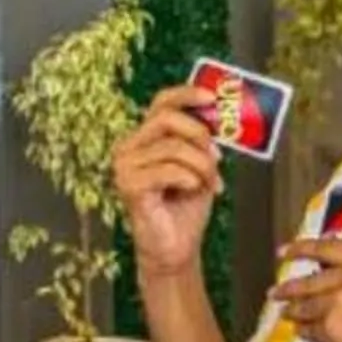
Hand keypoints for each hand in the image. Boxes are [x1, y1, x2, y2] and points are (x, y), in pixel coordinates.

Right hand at [114, 87, 224, 279]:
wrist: (176, 247)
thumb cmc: (185, 207)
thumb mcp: (199, 165)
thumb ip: (201, 140)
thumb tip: (216, 115)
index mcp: (143, 138)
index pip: (161, 103)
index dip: (186, 94)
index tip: (212, 98)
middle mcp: (128, 148)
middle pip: (167, 119)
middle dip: (200, 136)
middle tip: (216, 159)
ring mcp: (124, 167)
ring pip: (173, 147)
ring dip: (202, 166)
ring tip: (210, 183)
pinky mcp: (129, 186)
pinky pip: (169, 170)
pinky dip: (190, 179)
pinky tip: (193, 190)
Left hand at [269, 235, 341, 341]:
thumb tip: (337, 282)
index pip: (328, 246)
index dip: (302, 248)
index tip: (284, 251)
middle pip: (310, 279)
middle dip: (289, 288)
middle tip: (276, 292)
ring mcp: (341, 298)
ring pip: (306, 305)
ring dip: (296, 312)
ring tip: (289, 316)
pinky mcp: (331, 325)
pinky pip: (310, 329)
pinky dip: (308, 334)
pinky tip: (309, 336)